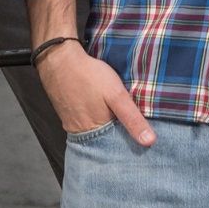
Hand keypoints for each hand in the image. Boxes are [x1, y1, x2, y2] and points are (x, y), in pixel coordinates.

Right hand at [38, 44, 153, 145]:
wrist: (58, 59)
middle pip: (105, 142)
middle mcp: (82, 134)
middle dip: (119, 138)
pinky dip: (94, 122)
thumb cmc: (89, 75)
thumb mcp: (116, 95)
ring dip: (106, 130)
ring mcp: (72, 125)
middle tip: (134, 130)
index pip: (118, 148)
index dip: (131, 143)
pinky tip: (101, 112)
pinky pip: (84, 124)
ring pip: (94, 133)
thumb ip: (132, 118)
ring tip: (119, 121)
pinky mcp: (67, 115)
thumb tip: (149, 142)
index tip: (144, 142)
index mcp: (96, 133)